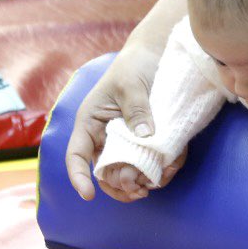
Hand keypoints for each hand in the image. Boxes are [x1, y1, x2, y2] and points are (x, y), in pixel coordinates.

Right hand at [64, 43, 180, 201]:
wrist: (157, 54)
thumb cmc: (134, 64)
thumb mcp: (131, 83)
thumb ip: (136, 108)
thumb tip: (144, 136)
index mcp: (91, 123)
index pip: (76, 154)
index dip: (78, 176)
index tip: (88, 195)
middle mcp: (105, 137)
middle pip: (105, 173)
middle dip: (121, 185)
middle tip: (140, 188)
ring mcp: (126, 143)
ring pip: (128, 175)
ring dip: (142, 182)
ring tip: (159, 179)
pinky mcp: (147, 144)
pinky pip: (150, 165)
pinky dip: (161, 171)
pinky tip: (171, 167)